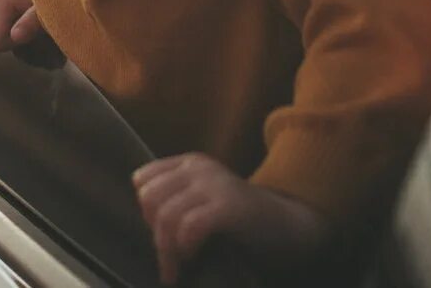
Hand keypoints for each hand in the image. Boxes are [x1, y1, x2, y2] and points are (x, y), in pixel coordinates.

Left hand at [133, 153, 328, 284]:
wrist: (288, 224)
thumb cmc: (241, 219)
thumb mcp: (204, 199)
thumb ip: (177, 201)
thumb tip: (145, 223)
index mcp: (190, 163)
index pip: (143, 179)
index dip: (146, 210)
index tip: (160, 232)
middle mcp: (199, 168)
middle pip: (150, 198)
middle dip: (154, 232)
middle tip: (169, 256)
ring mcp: (215, 185)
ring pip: (166, 216)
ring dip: (167, 250)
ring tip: (177, 268)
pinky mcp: (229, 206)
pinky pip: (190, 226)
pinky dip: (185, 246)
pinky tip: (194, 255)